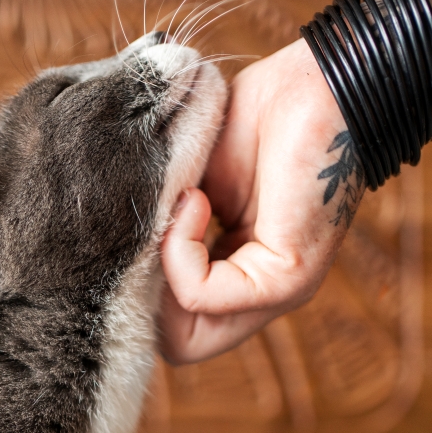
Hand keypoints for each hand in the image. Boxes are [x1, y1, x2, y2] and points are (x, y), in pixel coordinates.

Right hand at [158, 38, 364, 364]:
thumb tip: (112, 258)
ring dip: (160, 270)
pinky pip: (201, 296)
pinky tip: (196, 199)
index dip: (138, 292)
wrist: (319, 84)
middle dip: (141, 295)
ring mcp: (275, 294)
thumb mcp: (186, 184)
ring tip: (176, 207)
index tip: (137, 232)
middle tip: (149, 231)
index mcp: (236, 273)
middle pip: (176, 347)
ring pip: (185, 339)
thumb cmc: (256, 119)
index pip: (170, 328)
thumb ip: (157, 226)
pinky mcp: (285, 280)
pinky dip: (181, 250)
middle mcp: (256, 294)